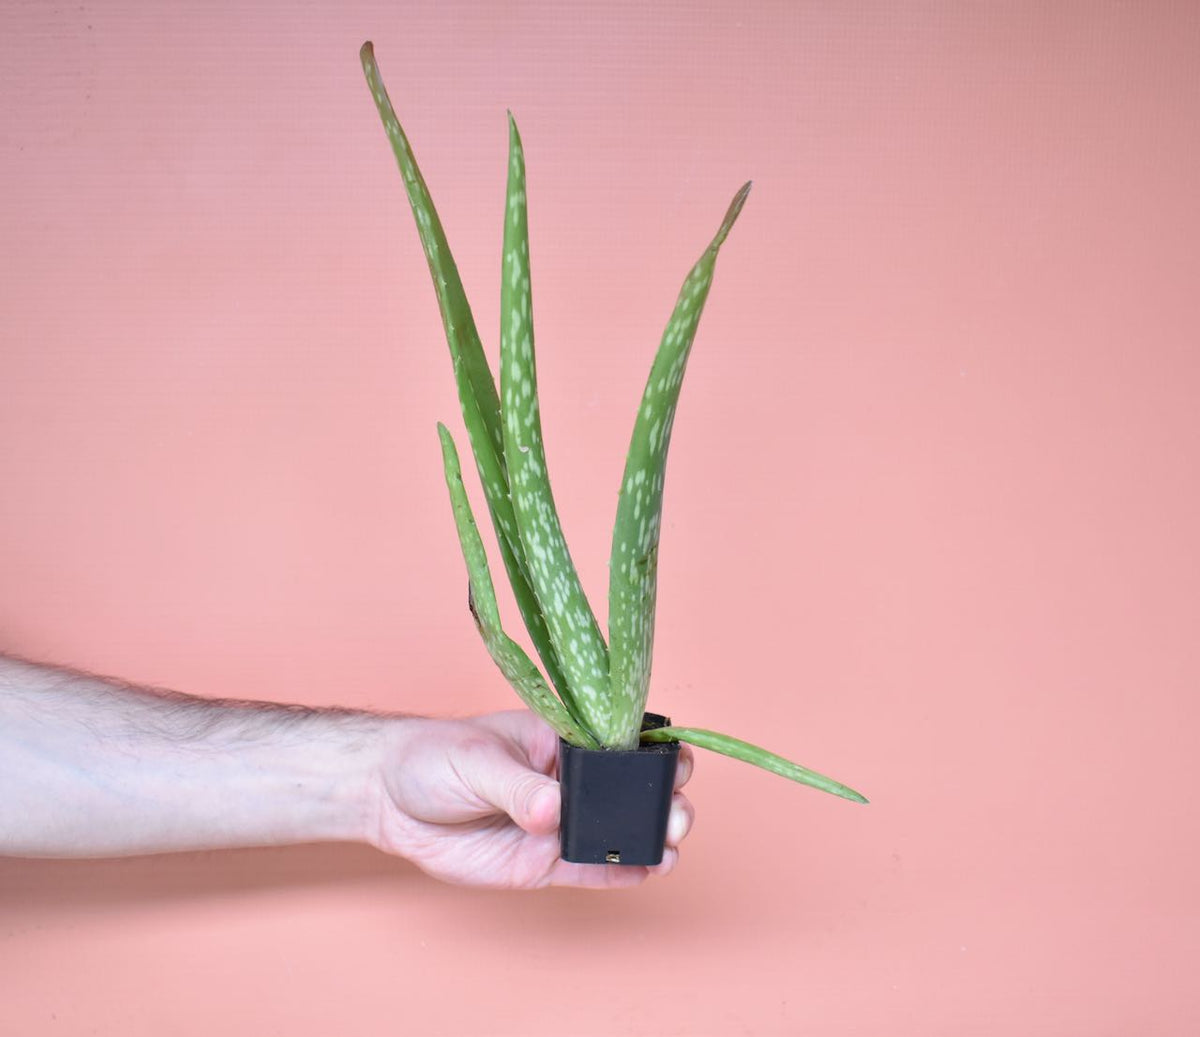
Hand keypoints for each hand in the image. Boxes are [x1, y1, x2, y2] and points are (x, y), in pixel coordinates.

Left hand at [370, 709, 694, 888]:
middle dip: (662, 798)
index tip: (675, 763)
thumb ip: (517, 787)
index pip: (617, 741)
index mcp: (558, 740)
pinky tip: (651, 872)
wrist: (388, 800)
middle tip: (674, 813)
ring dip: (651, 838)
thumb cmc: (432, 759)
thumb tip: (553, 811)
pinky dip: (622, 872)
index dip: (652, 750)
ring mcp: (557, 824)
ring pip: (616, 833)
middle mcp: (567, 782)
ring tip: (672, 846)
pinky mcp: (541, 863)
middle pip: (627, 790)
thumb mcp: (475, 762)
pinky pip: (590, 870)